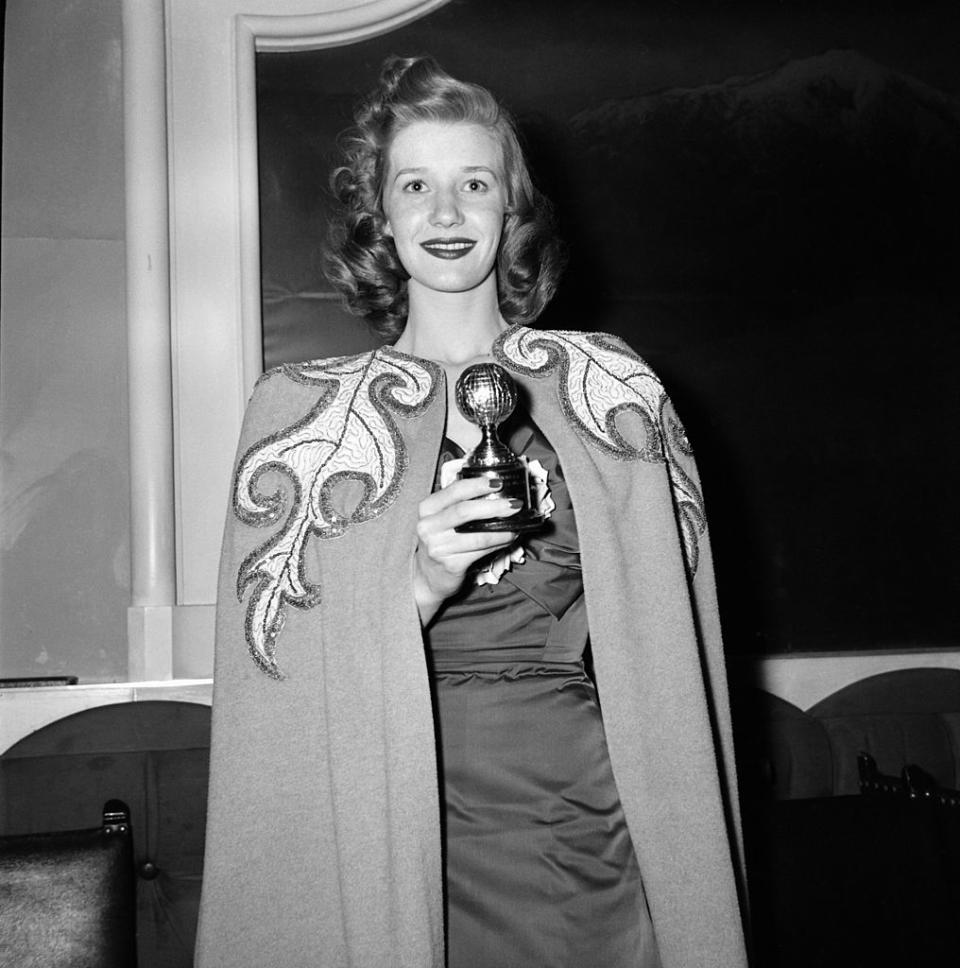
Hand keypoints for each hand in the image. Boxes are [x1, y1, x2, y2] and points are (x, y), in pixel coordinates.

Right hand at [413, 476, 519, 625]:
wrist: (426, 577)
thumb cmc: (440, 542)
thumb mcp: (440, 519)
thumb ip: (458, 503)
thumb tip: (494, 490)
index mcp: (427, 509)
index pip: (454, 491)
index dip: (478, 485)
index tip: (498, 483)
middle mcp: (428, 526)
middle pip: (464, 511)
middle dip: (494, 506)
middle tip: (514, 504)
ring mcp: (438, 547)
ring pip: (477, 535)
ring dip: (501, 529)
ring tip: (516, 525)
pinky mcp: (451, 565)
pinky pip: (481, 551)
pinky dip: (499, 543)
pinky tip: (508, 539)